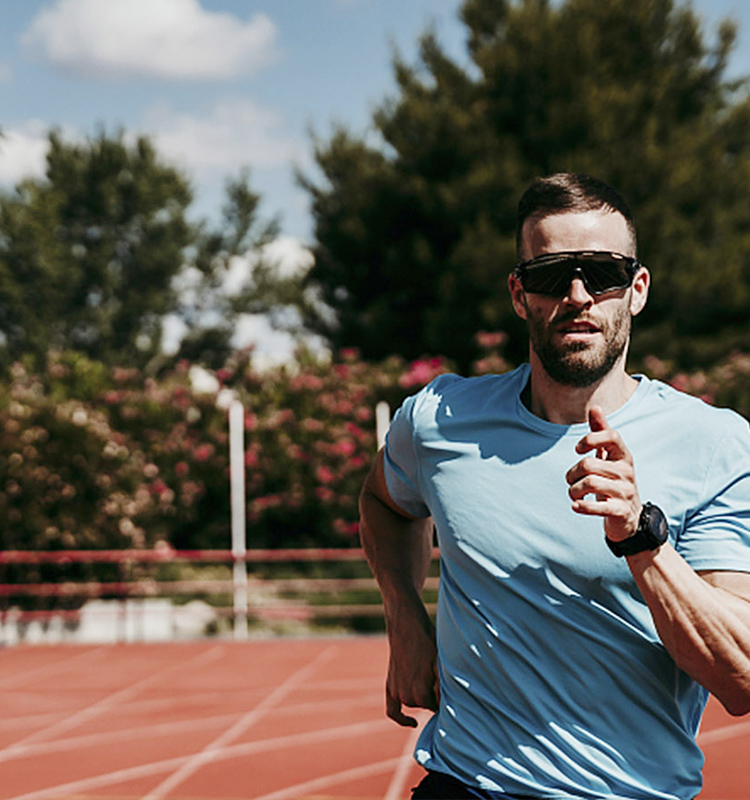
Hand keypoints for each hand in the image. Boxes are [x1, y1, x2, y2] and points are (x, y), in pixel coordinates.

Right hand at [385, 606, 439, 726]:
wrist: (406, 624)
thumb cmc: (428, 640)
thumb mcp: (440, 662)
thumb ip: (442, 686)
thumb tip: (443, 703)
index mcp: (421, 693)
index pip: (437, 707)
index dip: (443, 697)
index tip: (448, 685)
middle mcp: (406, 696)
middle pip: (426, 705)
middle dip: (432, 694)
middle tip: (436, 674)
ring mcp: (396, 691)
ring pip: (413, 703)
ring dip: (420, 696)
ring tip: (427, 674)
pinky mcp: (390, 685)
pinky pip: (392, 711)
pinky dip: (402, 719)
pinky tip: (413, 723)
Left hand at [566, 406, 641, 541]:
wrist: (628, 518)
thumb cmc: (613, 482)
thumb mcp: (609, 457)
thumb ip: (601, 433)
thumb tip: (595, 407)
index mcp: (623, 455)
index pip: (612, 436)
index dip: (591, 439)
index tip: (577, 449)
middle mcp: (627, 471)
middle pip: (589, 464)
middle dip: (571, 474)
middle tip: (570, 481)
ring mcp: (626, 492)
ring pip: (590, 484)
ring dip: (573, 490)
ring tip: (573, 494)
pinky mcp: (622, 511)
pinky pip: (599, 507)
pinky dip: (582, 506)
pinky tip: (575, 506)